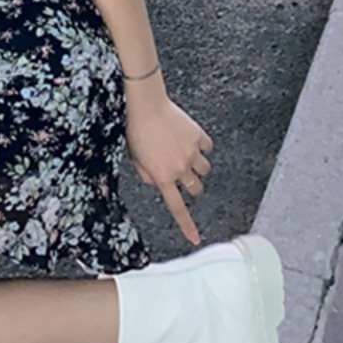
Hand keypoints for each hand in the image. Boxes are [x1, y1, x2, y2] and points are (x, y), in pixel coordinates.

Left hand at [126, 96, 213, 244]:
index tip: (195, 238)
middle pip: (196, 189)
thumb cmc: (136, 130)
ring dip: (197, 166)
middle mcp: (180, 168)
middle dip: (192, 185)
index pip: (177, 208)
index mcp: (162, 177)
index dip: (187, 225)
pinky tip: (189, 138)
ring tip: (185, 153)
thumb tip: (158, 181)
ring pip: (204, 170)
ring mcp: (191, 152)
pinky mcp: (198, 136)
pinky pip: (207, 148)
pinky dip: (201, 146)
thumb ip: (147, 174)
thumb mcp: (135, 158)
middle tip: (183, 174)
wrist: (145, 104)